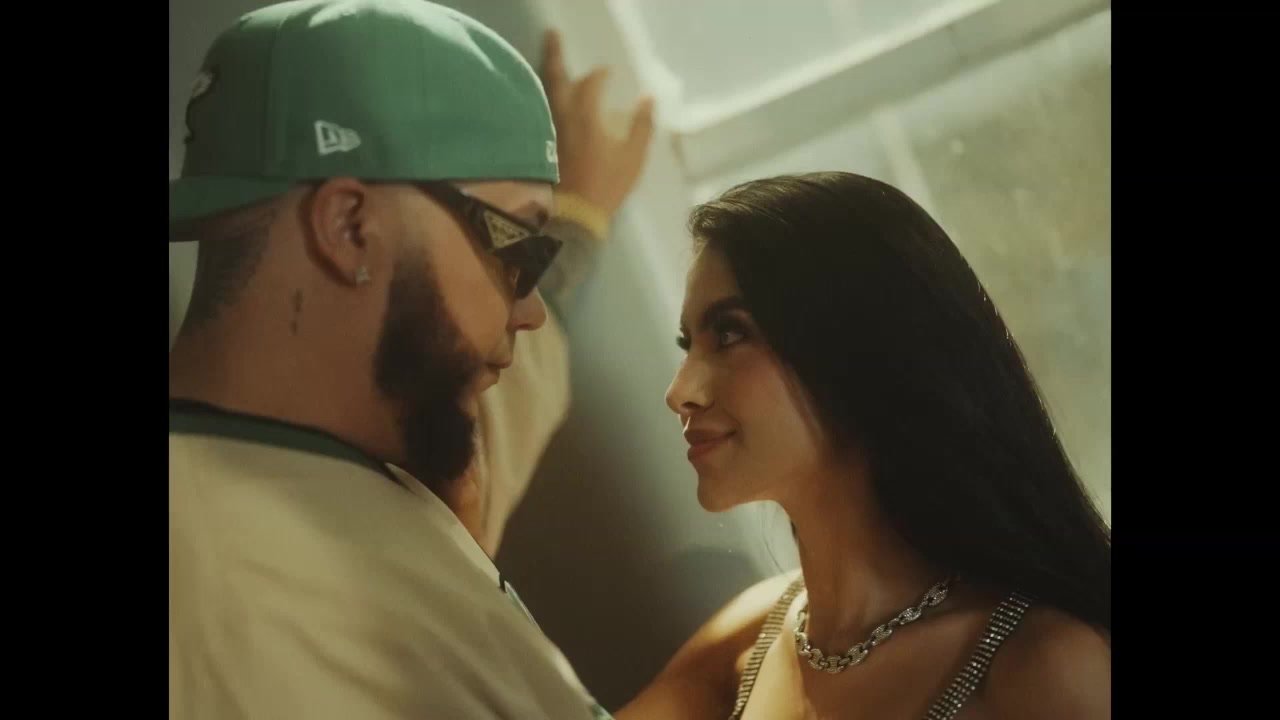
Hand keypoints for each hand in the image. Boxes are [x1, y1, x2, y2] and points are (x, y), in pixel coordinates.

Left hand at [541, 30, 655, 217]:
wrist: (576, 212)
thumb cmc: (608, 184)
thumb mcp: (633, 157)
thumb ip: (641, 125)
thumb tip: (648, 98)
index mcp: (588, 117)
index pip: (592, 83)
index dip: (600, 75)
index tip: (608, 72)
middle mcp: (565, 117)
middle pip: (556, 78)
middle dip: (555, 55)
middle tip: (553, 35)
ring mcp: (552, 129)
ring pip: (547, 93)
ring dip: (549, 74)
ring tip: (551, 60)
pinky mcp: (546, 142)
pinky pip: (545, 109)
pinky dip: (549, 97)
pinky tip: (553, 97)